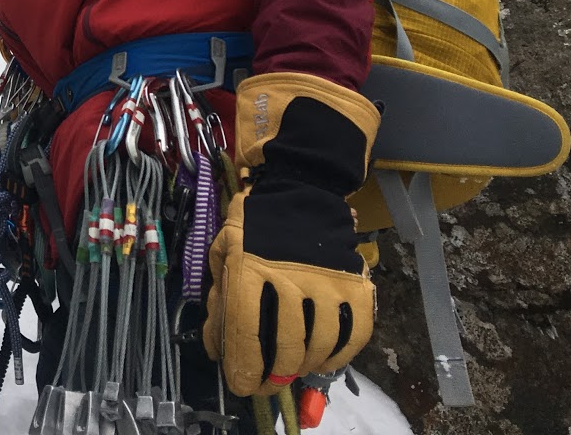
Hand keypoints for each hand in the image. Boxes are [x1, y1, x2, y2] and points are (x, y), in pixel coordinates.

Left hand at [202, 72, 379, 396]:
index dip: (242, 368)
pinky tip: (323, 359)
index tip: (241, 382)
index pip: (246, 334)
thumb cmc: (255, 221)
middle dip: (272, 375)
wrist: (302, 188)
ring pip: (318, 346)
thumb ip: (218, 297)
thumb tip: (215, 344)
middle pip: (284, 348)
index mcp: (250, 270)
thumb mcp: (224, 249)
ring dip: (303, 367)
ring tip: (292, 368)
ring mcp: (326, 283)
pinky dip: (339, 355)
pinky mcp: (354, 284)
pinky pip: (352, 333)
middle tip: (266, 382)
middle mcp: (289, 279)